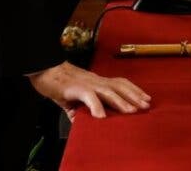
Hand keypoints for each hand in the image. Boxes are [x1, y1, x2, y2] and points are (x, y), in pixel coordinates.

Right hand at [28, 61, 149, 120]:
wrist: (44, 70)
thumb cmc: (59, 83)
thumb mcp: (73, 97)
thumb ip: (79, 108)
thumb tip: (82, 122)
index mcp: (96, 81)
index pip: (120, 83)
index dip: (134, 90)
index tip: (146, 98)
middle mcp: (95, 80)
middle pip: (119, 85)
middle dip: (134, 95)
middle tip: (146, 105)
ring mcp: (86, 83)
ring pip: (108, 91)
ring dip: (121, 101)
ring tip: (131, 112)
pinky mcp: (75, 88)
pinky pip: (88, 97)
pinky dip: (96, 106)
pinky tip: (102, 117)